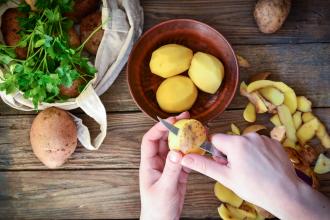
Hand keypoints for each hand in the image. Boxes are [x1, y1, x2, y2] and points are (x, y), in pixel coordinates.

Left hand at [139, 112, 189, 219]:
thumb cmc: (156, 208)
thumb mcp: (164, 188)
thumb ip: (171, 170)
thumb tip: (177, 151)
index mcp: (149, 164)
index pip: (150, 140)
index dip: (159, 128)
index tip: (172, 120)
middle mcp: (158, 162)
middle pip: (164, 140)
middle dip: (173, 128)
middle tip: (186, 118)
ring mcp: (169, 167)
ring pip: (175, 147)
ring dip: (184, 138)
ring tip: (195, 128)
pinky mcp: (179, 173)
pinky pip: (185, 158)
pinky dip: (192, 152)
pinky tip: (199, 147)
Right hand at [181, 133, 329, 218]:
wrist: (285, 193)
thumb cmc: (254, 187)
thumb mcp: (226, 177)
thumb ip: (204, 165)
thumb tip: (185, 157)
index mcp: (236, 143)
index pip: (216, 139)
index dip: (217, 153)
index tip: (224, 164)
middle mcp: (250, 136)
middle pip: (231, 141)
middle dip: (231, 153)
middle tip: (238, 170)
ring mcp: (264, 138)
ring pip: (246, 143)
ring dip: (245, 153)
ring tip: (253, 170)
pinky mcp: (275, 143)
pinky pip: (259, 144)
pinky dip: (258, 153)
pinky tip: (263, 166)